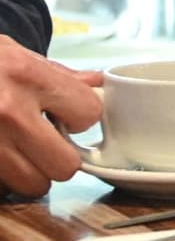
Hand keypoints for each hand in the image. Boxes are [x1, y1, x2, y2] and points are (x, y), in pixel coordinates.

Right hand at [0, 37, 103, 196]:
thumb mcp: (17, 55)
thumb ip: (60, 75)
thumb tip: (99, 84)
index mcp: (28, 77)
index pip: (88, 113)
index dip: (82, 116)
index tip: (70, 115)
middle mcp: (8, 111)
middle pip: (65, 165)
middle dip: (62, 157)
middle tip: (49, 143)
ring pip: (33, 184)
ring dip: (32, 172)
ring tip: (21, 151)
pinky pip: (4, 185)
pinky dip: (6, 176)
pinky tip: (3, 154)